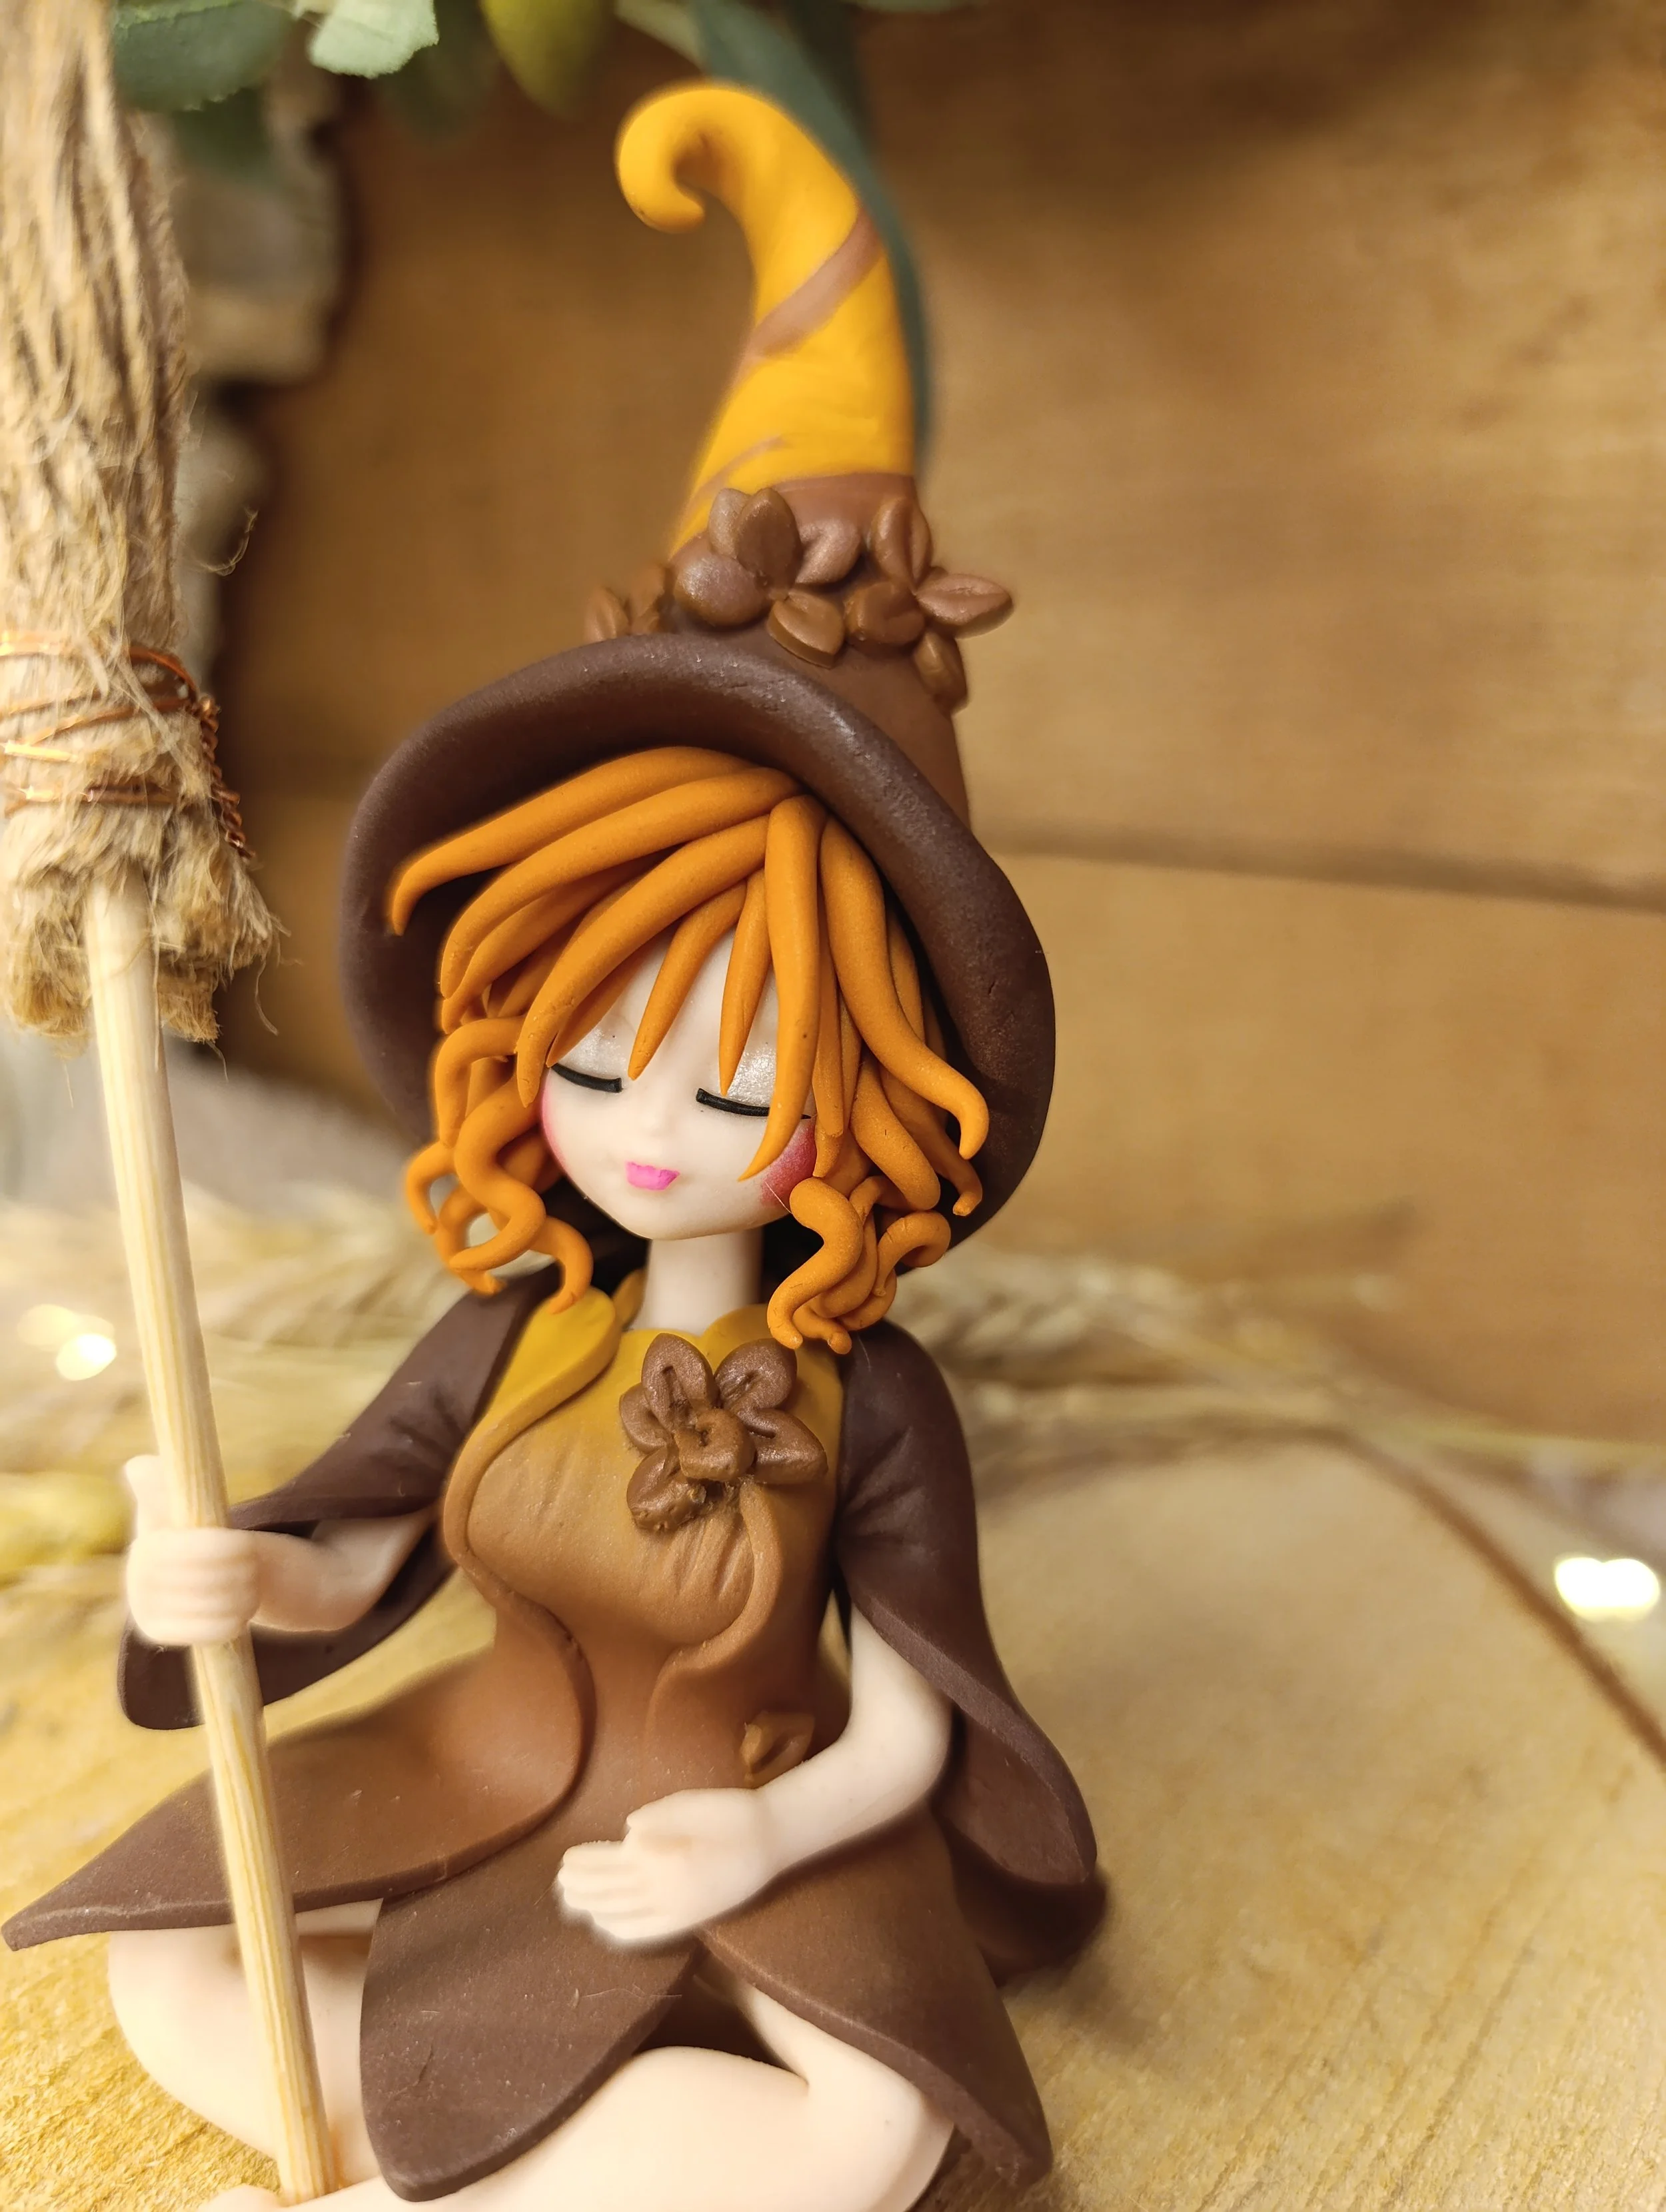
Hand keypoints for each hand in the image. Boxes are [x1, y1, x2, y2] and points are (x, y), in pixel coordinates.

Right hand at [123, 1454, 260, 1648]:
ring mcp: (146, 1613)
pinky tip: (239, 1613)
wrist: (209, 1581)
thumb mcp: (190, 1505)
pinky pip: (208, 1632)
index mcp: (146, 1547)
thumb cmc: (204, 1535)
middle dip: (238, 1572)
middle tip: (252, 1566)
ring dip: (242, 1595)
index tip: (245, 1543)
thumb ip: (167, 1484)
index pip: (187, 1551)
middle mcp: (137, 1582)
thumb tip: (137, 1466)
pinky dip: (233, 1621)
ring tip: (250, 1586)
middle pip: (202, 1580)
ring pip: (211, 1605)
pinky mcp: (161, 1638)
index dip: (221, 1550)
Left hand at [555, 1788, 782, 1946]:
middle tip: (558, 1883)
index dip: (585, 1866)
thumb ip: (663, 1817)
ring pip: (621, 1915)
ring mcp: (675, 1911)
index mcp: (664, 1862)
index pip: (611, 1868)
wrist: (771, 1842)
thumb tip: (628, 1827)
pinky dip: (617, 1931)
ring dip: (592, 1909)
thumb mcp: (697, 1805)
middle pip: (610, 1894)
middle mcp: (664, 1893)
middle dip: (581, 1889)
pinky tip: (603, 1926)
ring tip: (570, 1901)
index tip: (564, 1861)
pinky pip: (644, 1934)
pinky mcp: (686, 1920)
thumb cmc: (731, 1815)